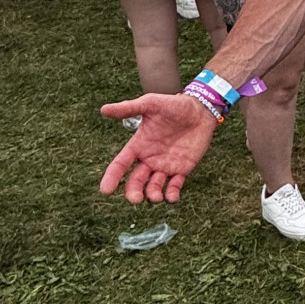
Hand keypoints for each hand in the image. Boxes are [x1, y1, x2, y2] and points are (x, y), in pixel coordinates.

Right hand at [100, 92, 218, 202]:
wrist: (201, 110)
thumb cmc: (174, 105)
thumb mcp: (151, 104)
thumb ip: (129, 108)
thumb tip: (103, 109)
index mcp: (139, 145)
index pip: (121, 164)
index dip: (112, 176)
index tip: (106, 190)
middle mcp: (149, 158)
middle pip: (136, 181)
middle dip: (133, 191)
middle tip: (135, 198)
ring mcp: (165, 165)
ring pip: (154, 187)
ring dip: (152, 195)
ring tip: (155, 197)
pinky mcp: (182, 169)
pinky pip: (174, 186)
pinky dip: (172, 195)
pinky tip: (171, 197)